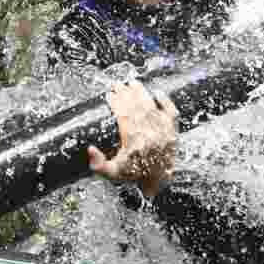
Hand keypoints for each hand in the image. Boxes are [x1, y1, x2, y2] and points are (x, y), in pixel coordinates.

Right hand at [89, 79, 178, 197]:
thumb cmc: (134, 174)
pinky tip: (158, 93)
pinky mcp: (172, 130)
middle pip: (137, 108)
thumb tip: (90, 149)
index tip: (110, 94)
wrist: (158, 179)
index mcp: (134, 142)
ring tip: (133, 83)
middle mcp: (149, 134)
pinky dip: (165, 101)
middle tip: (118, 84)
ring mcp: (163, 131)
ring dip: (142, 94)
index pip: (124, 116)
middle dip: (127, 94)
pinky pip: (171, 112)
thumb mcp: (112, 173)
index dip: (117, 103)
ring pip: (151, 107)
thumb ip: (98, 164)